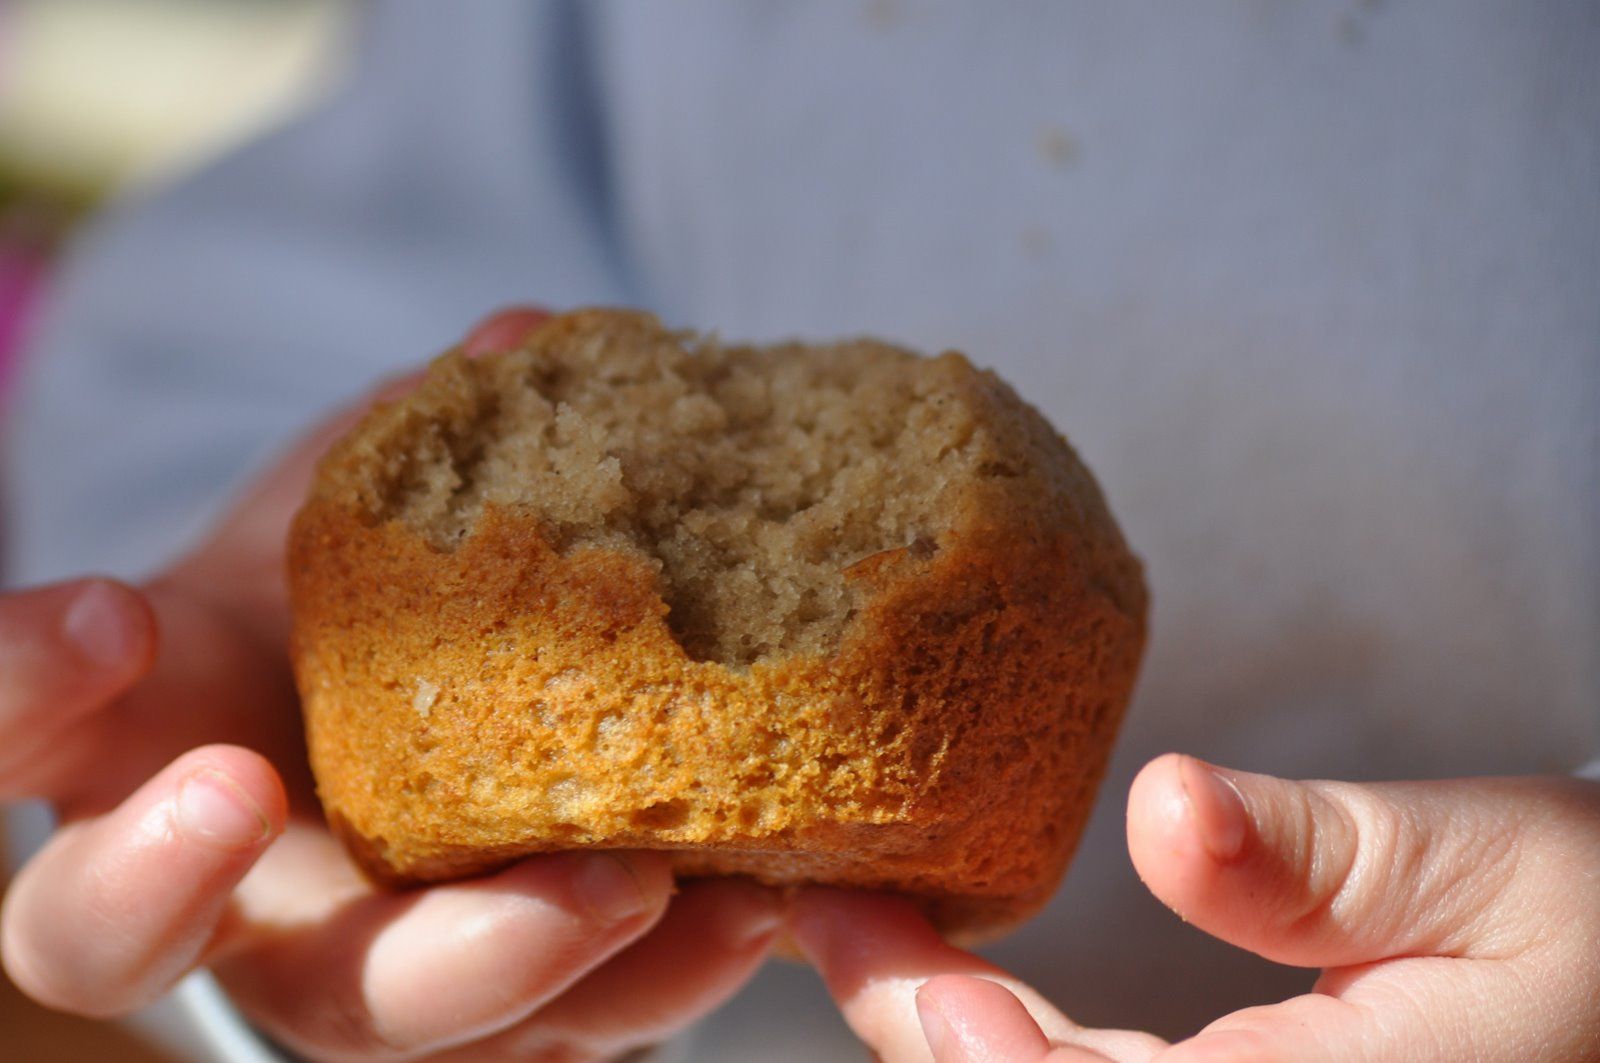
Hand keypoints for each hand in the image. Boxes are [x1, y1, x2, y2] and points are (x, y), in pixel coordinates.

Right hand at [1, 308, 783, 1061]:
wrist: (420, 733)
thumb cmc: (353, 609)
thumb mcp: (360, 508)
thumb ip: (413, 439)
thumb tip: (526, 337)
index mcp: (128, 740)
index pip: (6, 728)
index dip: (13, 686)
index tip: (105, 613)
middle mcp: (206, 885)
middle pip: (112, 939)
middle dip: (159, 877)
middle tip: (240, 783)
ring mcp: (346, 968)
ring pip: (376, 1018)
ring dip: (496, 962)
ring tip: (632, 881)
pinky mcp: (489, 1008)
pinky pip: (556, 1034)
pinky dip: (652, 984)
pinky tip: (748, 918)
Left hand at [793, 754, 1599, 1061]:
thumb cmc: (1598, 930)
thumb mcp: (1497, 869)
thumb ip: (1328, 858)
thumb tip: (1165, 806)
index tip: (904, 967)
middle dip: (926, 1034)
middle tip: (828, 908)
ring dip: (946, 1041)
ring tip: (857, 926)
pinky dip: (1004, 1050)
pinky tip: (946, 982)